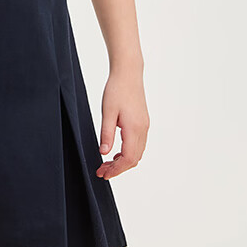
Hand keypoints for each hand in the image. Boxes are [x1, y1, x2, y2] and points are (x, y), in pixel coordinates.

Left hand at [95, 65, 148, 179]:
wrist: (128, 73)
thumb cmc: (116, 89)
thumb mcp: (107, 112)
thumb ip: (106, 134)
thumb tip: (104, 153)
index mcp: (134, 128)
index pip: (128, 159)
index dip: (116, 170)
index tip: (103, 173)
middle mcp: (143, 129)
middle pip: (134, 159)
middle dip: (118, 168)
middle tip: (102, 171)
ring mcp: (144, 126)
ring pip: (137, 152)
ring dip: (123, 161)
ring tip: (107, 163)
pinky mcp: (143, 122)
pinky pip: (138, 144)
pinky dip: (128, 152)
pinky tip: (116, 151)